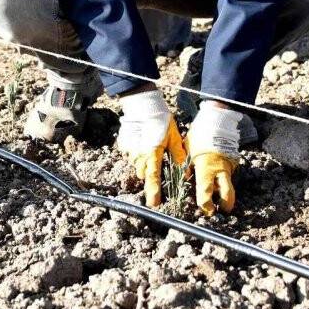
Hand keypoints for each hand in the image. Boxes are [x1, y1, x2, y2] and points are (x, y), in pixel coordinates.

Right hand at [116, 89, 186, 206]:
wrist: (142, 103)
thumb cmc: (160, 119)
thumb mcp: (174, 137)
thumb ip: (178, 155)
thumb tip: (184, 172)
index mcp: (152, 154)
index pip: (153, 178)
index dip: (154, 192)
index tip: (154, 204)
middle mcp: (139, 155)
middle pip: (144, 173)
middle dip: (150, 173)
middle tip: (157, 162)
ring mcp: (129, 150)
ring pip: (137, 165)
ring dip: (144, 162)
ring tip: (151, 147)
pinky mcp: (124, 144)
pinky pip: (131, 155)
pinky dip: (137, 153)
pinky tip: (143, 142)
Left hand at [186, 102, 251, 214]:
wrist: (217, 122)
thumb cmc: (199, 135)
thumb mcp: (188, 150)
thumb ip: (185, 166)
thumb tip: (183, 179)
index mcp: (205, 168)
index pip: (205, 191)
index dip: (206, 204)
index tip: (206, 210)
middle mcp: (218, 170)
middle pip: (227, 194)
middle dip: (225, 205)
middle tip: (221, 211)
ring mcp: (227, 167)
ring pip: (231, 187)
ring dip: (228, 197)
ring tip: (224, 205)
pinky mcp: (232, 164)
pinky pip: (229, 177)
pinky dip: (225, 183)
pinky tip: (220, 186)